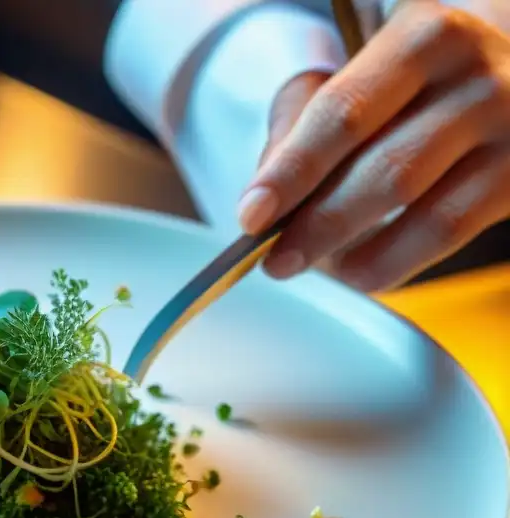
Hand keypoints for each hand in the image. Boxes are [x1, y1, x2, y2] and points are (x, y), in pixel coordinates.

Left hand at [240, 0, 509, 291]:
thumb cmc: (413, 76)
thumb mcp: (357, 70)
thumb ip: (303, 122)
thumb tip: (268, 200)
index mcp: (425, 34)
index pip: (344, 113)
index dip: (293, 171)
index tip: (251, 217)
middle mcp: (480, 76)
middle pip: (387, 171)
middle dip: (319, 225)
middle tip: (273, 260)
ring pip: (426, 213)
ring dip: (356, 253)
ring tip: (309, 265)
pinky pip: (451, 234)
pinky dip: (394, 262)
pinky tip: (357, 269)